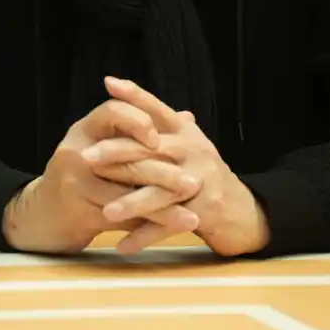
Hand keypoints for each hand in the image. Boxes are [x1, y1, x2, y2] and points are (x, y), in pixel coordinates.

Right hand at [2, 96, 201, 253]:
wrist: (43, 214)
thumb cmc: (82, 177)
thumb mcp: (105, 149)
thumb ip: (142, 134)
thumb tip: (187, 117)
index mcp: (85, 129)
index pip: (112, 112)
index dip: (137, 121)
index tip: (159, 138)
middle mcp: (76, 150)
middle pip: (124, 155)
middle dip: (164, 171)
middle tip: (194, 182)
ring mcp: (74, 181)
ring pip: (125, 191)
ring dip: (162, 205)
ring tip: (192, 217)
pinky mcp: (77, 209)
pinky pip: (119, 217)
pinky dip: (147, 225)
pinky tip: (168, 230)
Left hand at [85, 77, 270, 256]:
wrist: (243, 211)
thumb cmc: (203, 174)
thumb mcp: (186, 145)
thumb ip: (159, 127)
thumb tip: (121, 99)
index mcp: (186, 132)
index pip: (158, 108)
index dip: (135, 96)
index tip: (109, 83)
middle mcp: (194, 150)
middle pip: (152, 148)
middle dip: (118, 152)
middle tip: (87, 157)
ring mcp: (202, 181)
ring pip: (160, 191)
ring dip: (131, 203)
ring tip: (106, 211)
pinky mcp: (205, 211)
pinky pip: (170, 225)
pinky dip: (146, 237)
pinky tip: (124, 246)